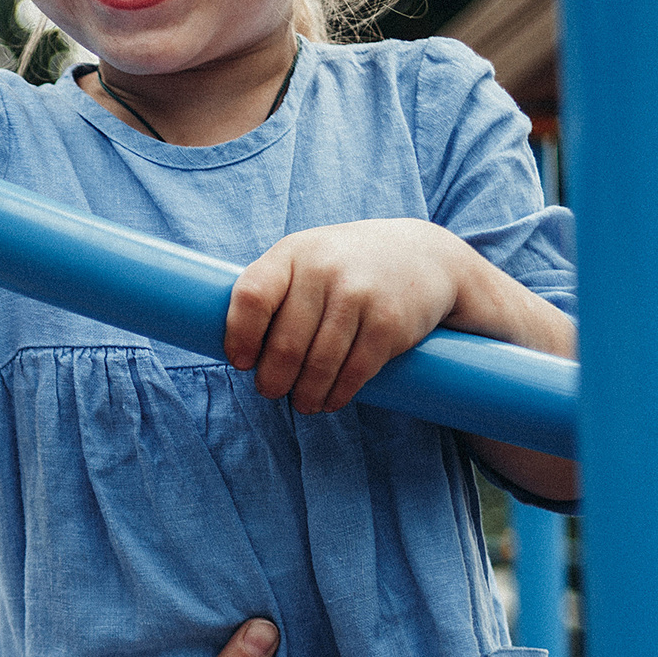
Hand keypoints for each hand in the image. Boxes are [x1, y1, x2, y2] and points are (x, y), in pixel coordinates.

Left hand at [222, 219, 477, 413]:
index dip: (239, 336)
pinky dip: (337, 395)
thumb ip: (272, 293)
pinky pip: (354, 372)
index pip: (252, 296)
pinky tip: (330, 401)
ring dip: (305, 394)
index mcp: (291, 254)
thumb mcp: (304, 260)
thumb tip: (236, 353)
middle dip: (272, 380)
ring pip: (318, 364)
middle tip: (270, 391)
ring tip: (301, 402)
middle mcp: (324, 269)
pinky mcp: (388, 323)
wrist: (422, 257)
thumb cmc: (343, 267)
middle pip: (285, 344)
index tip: (241, 361)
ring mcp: (359, 295)